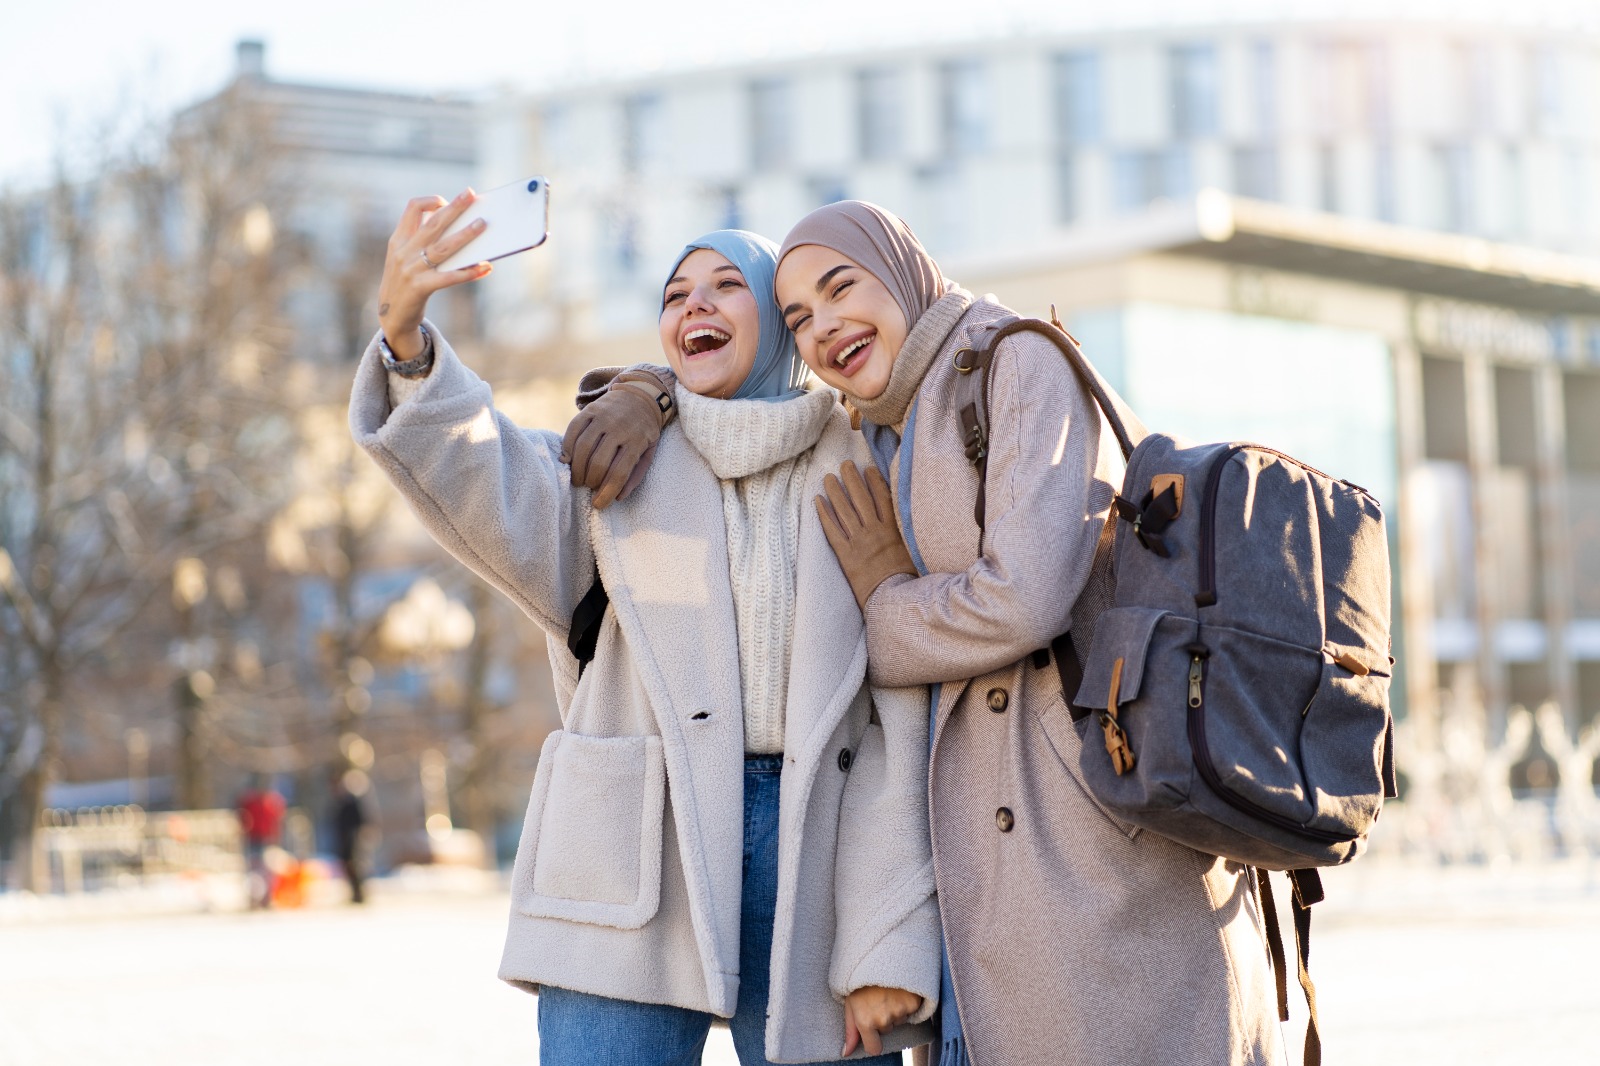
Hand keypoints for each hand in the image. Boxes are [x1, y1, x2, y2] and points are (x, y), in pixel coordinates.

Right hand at [376, 189, 492, 359]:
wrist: (391, 317)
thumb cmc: (405, 283)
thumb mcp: (404, 258)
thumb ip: (420, 240)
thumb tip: (452, 224)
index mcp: (398, 240)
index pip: (411, 209)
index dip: (430, 202)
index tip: (446, 202)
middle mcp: (403, 252)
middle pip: (433, 224)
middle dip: (454, 208)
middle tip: (470, 194)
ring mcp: (411, 270)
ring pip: (443, 247)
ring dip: (465, 235)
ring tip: (482, 225)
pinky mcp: (420, 288)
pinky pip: (449, 277)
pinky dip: (468, 272)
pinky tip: (484, 268)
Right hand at [560, 370, 674, 508]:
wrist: (641, 395)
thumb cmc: (644, 430)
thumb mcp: (650, 451)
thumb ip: (636, 475)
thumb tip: (619, 497)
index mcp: (637, 441)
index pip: (619, 473)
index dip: (607, 493)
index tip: (599, 505)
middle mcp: (620, 428)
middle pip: (599, 462)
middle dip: (590, 482)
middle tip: (588, 488)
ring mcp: (604, 416)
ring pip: (583, 447)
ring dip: (577, 469)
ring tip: (578, 479)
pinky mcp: (590, 409)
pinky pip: (574, 429)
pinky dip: (567, 447)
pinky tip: (568, 460)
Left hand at [815, 462, 915, 609]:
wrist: (894, 599)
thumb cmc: (909, 579)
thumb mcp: (916, 551)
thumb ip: (911, 533)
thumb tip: (914, 517)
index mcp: (893, 529)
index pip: (882, 498)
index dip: (874, 481)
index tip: (867, 468)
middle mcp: (874, 531)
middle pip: (861, 499)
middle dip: (852, 479)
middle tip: (844, 464)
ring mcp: (858, 542)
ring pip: (844, 511)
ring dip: (835, 491)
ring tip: (828, 477)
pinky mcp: (845, 555)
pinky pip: (832, 531)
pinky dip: (824, 515)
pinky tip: (817, 501)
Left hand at [842, 986, 921, 1056]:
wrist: (879, 953)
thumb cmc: (860, 979)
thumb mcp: (849, 1002)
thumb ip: (850, 1031)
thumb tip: (845, 1053)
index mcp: (865, 1021)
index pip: (874, 1048)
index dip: (873, 1040)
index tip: (872, 1028)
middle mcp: (883, 1019)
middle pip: (887, 1030)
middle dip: (883, 1018)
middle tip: (877, 998)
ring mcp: (900, 1011)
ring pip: (899, 1020)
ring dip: (895, 1009)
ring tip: (887, 991)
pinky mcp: (913, 1002)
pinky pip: (911, 1010)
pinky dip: (906, 1002)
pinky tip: (898, 989)